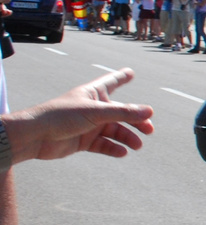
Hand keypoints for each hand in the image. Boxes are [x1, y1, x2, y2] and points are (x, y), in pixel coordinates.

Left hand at [7, 68, 154, 161]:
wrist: (36, 136)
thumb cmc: (62, 116)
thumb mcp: (96, 112)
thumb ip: (124, 113)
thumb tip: (149, 112)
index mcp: (93, 94)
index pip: (111, 82)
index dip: (121, 77)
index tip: (130, 72)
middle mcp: (93, 108)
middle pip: (120, 113)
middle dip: (136, 120)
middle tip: (149, 129)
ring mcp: (88, 125)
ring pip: (114, 130)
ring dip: (127, 137)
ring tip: (136, 145)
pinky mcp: (83, 141)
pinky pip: (103, 144)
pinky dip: (113, 148)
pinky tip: (122, 152)